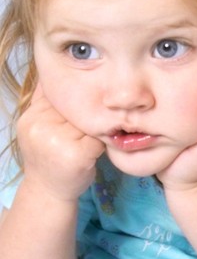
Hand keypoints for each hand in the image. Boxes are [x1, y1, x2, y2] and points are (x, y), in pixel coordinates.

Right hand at [16, 87, 102, 202]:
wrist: (48, 192)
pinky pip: (101, 137)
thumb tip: (56, 66)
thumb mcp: (42, 125)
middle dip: (90, 114)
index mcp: (32, 116)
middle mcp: (40, 126)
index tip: (83, 109)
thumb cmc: (51, 155)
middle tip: (86, 129)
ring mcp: (56, 141)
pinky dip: (102, 144)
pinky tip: (93, 152)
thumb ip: (47, 99)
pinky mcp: (76, 155)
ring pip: (92, 121)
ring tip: (87, 140)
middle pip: (81, 106)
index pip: (64, 94)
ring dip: (98, 128)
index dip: (80, 99)